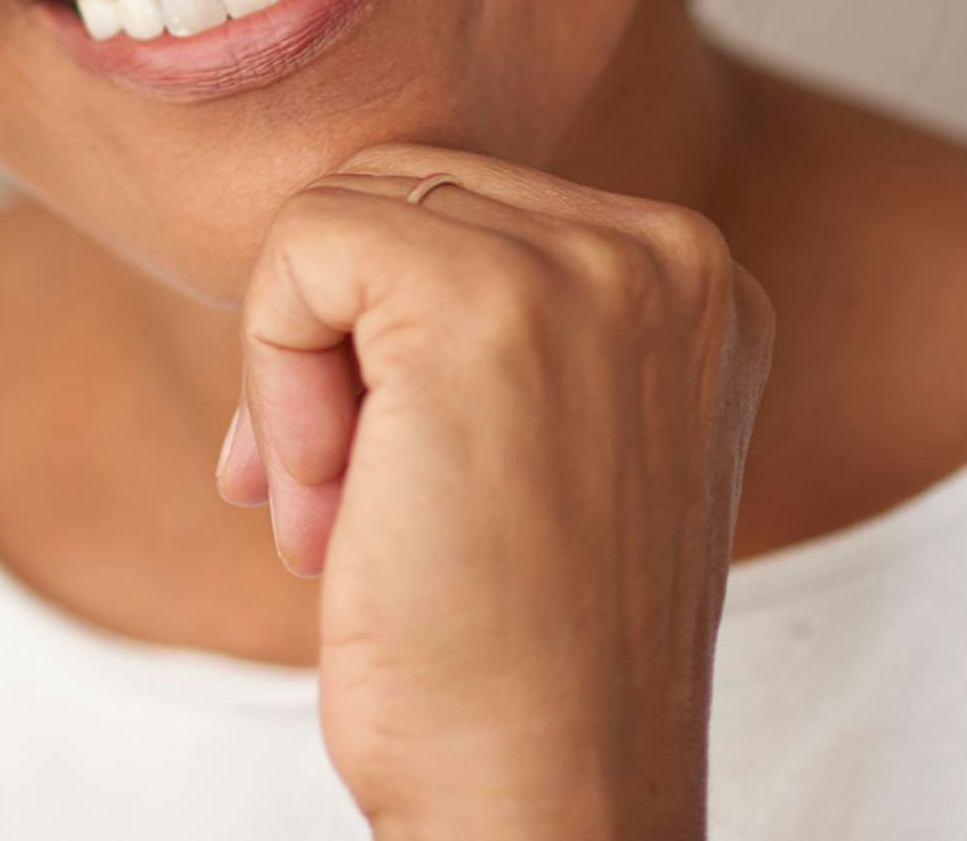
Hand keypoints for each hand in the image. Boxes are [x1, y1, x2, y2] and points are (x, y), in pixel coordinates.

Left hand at [214, 140, 774, 840]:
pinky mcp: (484, 300)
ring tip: (340, 515)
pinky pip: (302, 247)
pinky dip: (272, 373)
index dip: (377, 337)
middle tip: (342, 504)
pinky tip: (325, 505)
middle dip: (331, 342)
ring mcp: (591, 267)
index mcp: (694, 282)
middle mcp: (669, 253)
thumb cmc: (517, 654)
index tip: (380, 484)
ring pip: (340, 213)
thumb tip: (319, 237)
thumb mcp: (549, 441)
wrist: (549, 812)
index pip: (465, 205)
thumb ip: (486, 315)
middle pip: (399, 189)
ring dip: (298, 370)